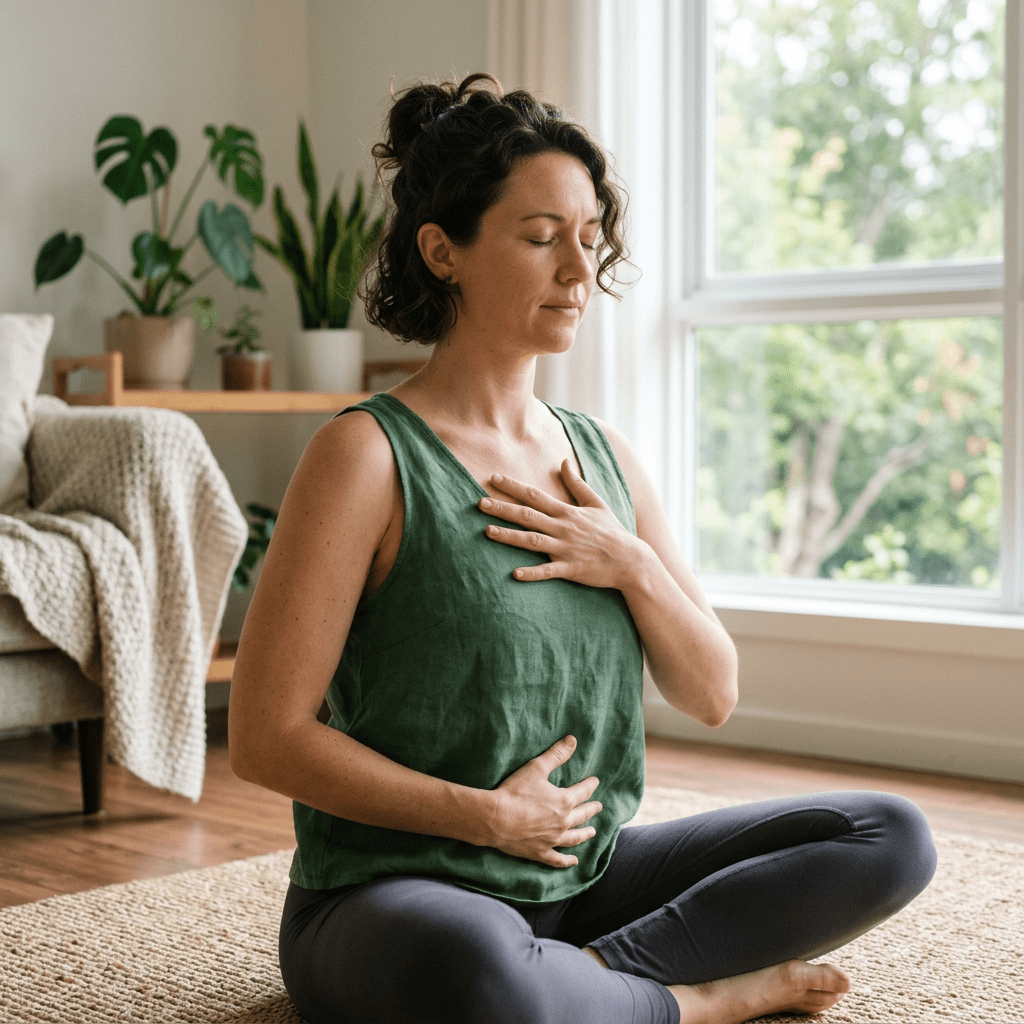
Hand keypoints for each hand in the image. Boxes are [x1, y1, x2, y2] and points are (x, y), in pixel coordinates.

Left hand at [479, 461, 642, 588]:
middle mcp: (563, 528)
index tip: (493, 478)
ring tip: (487, 531)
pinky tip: (515, 573)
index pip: (535, 496)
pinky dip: (532, 573)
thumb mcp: (596, 503)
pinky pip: (548, 571)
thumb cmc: (612, 531)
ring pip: (532, 541)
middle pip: (527, 516)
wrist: (631, 559)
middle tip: (479, 502)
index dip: (513, 487)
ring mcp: (565, 549)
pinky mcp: (570, 568)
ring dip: (509, 536)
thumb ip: (577, 483)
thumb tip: (564, 461)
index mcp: (567, 512)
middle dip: (502, 508)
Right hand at [487, 735, 601, 866]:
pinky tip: (574, 862)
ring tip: (593, 832)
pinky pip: (558, 859)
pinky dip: (567, 861)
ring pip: (574, 838)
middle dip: (591, 809)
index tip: (595, 781)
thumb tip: (573, 740)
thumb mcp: (536, 768)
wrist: (495, 819)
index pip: (582, 792)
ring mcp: (552, 840)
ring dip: (585, 834)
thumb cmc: (515, 791)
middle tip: (598, 806)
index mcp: (564, 802)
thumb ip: (556, 754)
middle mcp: (562, 823)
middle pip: (582, 815)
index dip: (590, 785)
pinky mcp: (540, 852)